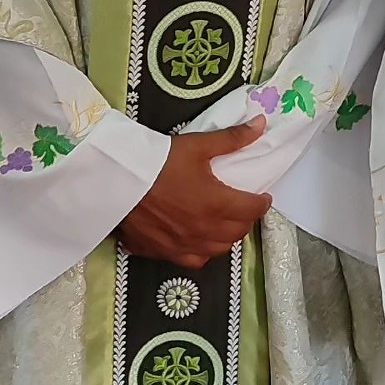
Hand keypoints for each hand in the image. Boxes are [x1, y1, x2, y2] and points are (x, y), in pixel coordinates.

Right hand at [118, 117, 271, 268]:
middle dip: (246, 219)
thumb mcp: (199, 145)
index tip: (264, 197)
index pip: (252, 210)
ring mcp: (184, 246)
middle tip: (244, 206)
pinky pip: (192, 261)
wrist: (120, 181)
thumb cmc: (161, 161)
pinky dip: (202, 252)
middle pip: (238, 232)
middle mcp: (204, 231)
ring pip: (218, 250)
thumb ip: (233, 138)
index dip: (263, 203)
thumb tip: (261, 124)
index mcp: (218, 205)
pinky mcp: (163, 253)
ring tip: (225, 223)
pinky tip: (198, 241)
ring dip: (227, 238)